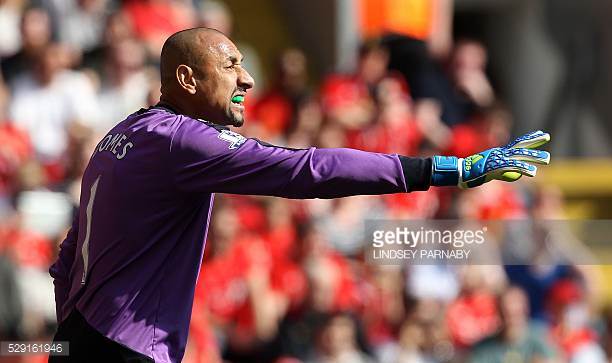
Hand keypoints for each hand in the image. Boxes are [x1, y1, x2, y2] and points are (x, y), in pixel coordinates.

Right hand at [432, 130, 550, 187]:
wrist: (460, 172)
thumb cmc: (471, 174)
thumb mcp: (490, 173)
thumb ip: (504, 173)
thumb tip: (515, 175)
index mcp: (498, 154)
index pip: (516, 144)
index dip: (529, 139)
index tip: (540, 135)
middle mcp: (499, 154)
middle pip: (520, 146)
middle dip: (534, 141)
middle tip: (547, 136)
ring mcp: (498, 159)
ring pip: (519, 156)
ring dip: (533, 157)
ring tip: (547, 159)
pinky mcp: (496, 167)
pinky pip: (512, 168)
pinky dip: (523, 170)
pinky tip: (533, 172)